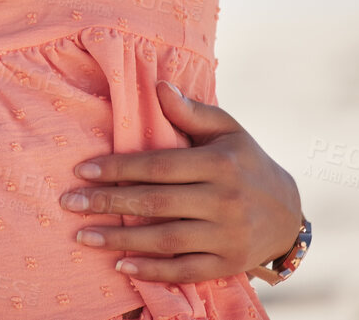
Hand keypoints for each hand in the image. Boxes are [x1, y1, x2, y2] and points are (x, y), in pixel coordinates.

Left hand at [59, 82, 302, 282]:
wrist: (289, 215)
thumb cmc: (245, 163)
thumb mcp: (227, 130)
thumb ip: (192, 111)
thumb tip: (158, 87)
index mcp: (220, 164)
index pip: (158, 167)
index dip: (117, 169)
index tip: (81, 171)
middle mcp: (225, 201)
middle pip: (155, 203)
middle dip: (107, 203)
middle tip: (69, 203)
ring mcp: (228, 236)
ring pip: (165, 240)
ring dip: (120, 239)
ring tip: (82, 235)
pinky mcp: (228, 264)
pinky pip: (185, 270)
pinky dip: (152, 271)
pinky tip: (120, 264)